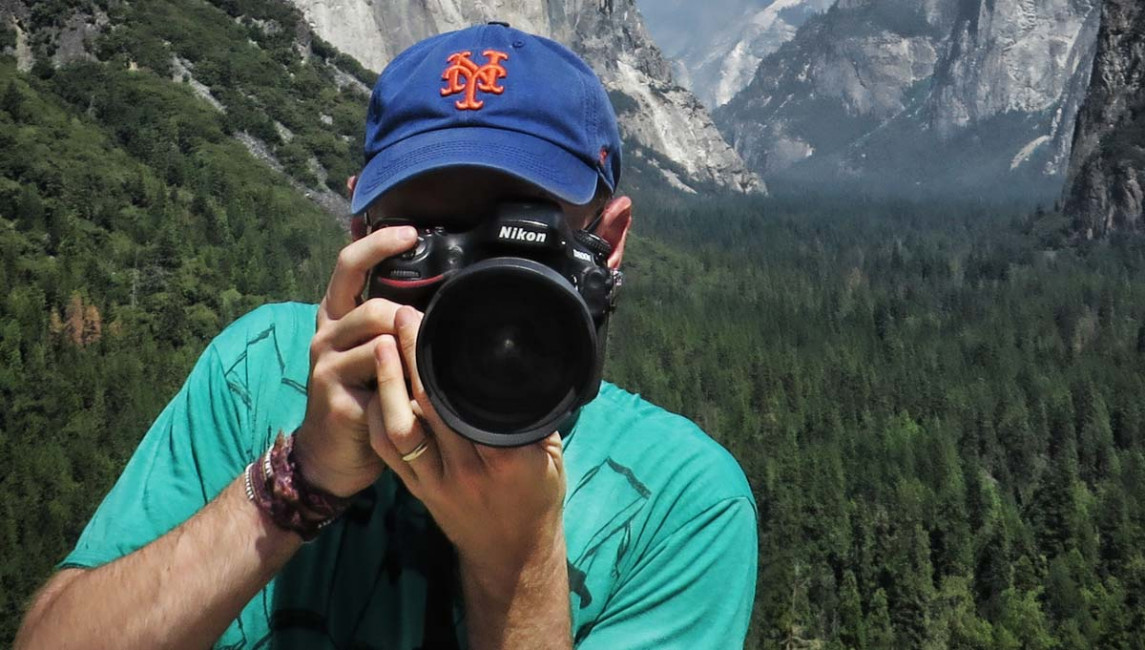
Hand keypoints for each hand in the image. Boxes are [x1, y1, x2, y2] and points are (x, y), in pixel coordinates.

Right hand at [292, 224, 418, 497]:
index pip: (349, 265)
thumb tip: (440, 293)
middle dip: (411, 321)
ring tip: (429, 371)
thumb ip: (394, 323)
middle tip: (435, 340)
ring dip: (413, 353)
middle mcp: (326, 334)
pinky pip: (382, 378)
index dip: (378, 244)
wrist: (331, 455)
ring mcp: (325, 364)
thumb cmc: (365, 397)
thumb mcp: (376, 353)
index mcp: (336, 316)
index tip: (412, 233)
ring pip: (381, 340)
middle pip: (376, 307)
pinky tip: (420, 396)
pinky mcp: (335, 396)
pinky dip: (406, 383)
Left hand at [367, 306, 567, 580]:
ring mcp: (437, 482)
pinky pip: (388, 452)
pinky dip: (378, 416)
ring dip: (388, 383)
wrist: (512, 557)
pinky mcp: (416, 491)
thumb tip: (524, 365)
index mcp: (506, 458)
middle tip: (404, 316)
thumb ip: (532, 415)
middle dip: (413, 357)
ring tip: (381, 342)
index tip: (441, 325)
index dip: (449, 362)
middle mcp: (468, 470)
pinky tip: (374, 386)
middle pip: (432, 406)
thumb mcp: (550, 454)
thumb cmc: (537, 499)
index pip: (470, 401)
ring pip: (402, 428)